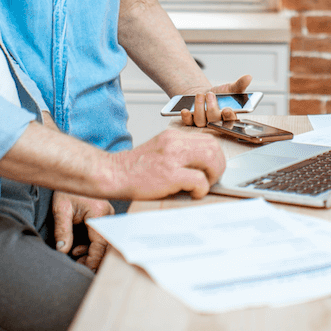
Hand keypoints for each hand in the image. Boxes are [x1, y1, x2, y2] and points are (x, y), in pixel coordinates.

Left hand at [51, 192, 112, 270]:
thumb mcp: (61, 210)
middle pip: (105, 245)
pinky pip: (101, 236)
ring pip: (104, 242)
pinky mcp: (104, 217)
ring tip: (75, 255)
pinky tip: (77, 248)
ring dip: (91, 252)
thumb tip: (63, 250)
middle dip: (93, 258)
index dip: (92, 259)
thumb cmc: (66, 189)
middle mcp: (108, 215)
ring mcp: (108, 216)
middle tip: (78, 266)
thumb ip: (62, 231)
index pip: (100, 244)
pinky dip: (91, 245)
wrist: (71, 174)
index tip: (80, 267)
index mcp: (99, 214)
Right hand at [109, 128, 225, 199]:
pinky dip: (201, 189)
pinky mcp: (169, 174)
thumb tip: (202, 164)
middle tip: (210, 179)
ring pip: (212, 159)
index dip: (215, 156)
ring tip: (202, 185)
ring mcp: (172, 157)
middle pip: (214, 147)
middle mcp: (174, 142)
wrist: (112, 174)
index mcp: (173, 136)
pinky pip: (199, 180)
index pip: (208, 139)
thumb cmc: (134, 168)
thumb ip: (179, 152)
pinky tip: (192, 194)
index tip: (211, 168)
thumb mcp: (159, 149)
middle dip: (218, 166)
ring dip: (213, 176)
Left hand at [179, 73, 253, 127]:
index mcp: (228, 117)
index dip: (228, 117)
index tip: (227, 109)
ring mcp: (203, 124)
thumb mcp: (230, 89)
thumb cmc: (219, 95)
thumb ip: (240, 85)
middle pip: (214, 121)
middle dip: (212, 108)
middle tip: (210, 94)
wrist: (204, 95)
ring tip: (200, 95)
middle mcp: (215, 122)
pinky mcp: (191, 122)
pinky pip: (188, 123)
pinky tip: (185, 110)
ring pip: (201, 121)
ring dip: (199, 108)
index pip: (230, 120)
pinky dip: (186, 117)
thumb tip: (249, 77)